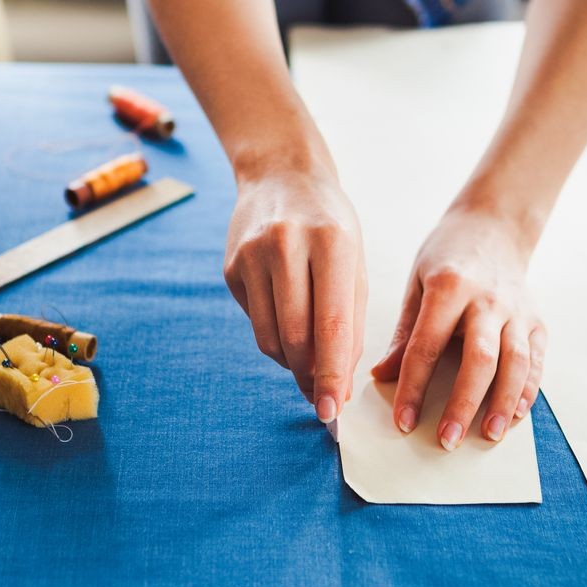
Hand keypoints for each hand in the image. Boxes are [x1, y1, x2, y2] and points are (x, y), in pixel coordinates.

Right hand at [223, 168, 366, 421]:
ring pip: (270, 336)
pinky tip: (290, 330)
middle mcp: (287, 245)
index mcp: (332, 242)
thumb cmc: (331, 225)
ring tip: (311, 369)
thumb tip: (338, 387)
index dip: (332, 374)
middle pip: (297, 335)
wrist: (282, 175)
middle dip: (311, 377)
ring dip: (293, 364)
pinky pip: (254, 322)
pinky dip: (276, 339)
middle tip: (324, 402)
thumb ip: (352, 324)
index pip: (332, 324)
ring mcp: (252, 255)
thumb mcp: (355, 263)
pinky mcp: (231, 268)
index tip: (333, 411)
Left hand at [371, 207, 545, 449]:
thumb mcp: (417, 283)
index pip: (427, 346)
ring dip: (501, 403)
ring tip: (487, 436)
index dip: (413, 387)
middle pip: (478, 359)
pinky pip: (536, 361)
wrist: (494, 225)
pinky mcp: (536, 320)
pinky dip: (528, 391)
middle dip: (463, 404)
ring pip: (514, 363)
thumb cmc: (447, 256)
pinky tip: (514, 415)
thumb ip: (404, 332)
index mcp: (449, 288)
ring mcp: (517, 311)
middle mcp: (488, 300)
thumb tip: (381, 376)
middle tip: (447, 440)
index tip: (402, 422)